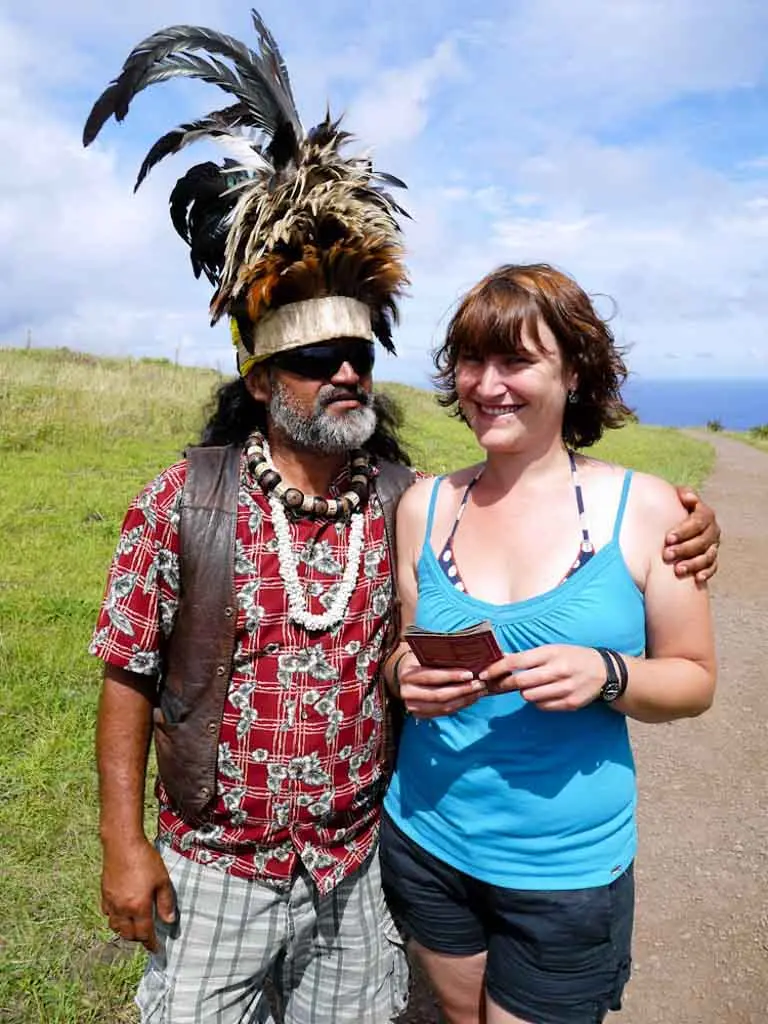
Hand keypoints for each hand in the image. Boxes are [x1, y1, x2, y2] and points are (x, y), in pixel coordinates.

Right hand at [101, 838, 175, 952]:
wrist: (122, 843)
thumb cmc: (145, 859)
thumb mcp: (162, 880)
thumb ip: (165, 902)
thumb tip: (169, 920)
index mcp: (138, 907)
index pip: (145, 934)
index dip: (151, 944)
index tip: (156, 949)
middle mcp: (122, 909)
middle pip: (128, 934)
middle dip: (138, 939)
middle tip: (147, 937)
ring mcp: (111, 902)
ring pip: (116, 927)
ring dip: (125, 931)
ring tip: (134, 927)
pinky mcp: (104, 893)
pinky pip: (108, 914)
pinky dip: (115, 919)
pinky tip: (122, 912)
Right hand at [398, 651, 485, 718]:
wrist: (405, 674)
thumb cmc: (419, 661)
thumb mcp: (424, 656)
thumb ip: (439, 659)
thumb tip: (466, 659)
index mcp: (407, 675)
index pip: (431, 677)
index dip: (451, 676)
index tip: (470, 674)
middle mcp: (406, 693)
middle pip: (439, 695)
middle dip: (462, 690)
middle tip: (479, 684)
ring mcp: (412, 706)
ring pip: (443, 707)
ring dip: (464, 700)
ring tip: (479, 691)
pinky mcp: (420, 715)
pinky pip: (444, 713)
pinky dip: (460, 706)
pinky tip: (471, 698)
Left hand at [479, 645, 605, 710]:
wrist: (604, 671)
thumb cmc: (572, 657)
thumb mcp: (551, 649)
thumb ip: (526, 656)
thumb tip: (500, 657)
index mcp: (551, 653)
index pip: (517, 661)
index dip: (497, 669)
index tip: (484, 674)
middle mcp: (558, 671)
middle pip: (520, 682)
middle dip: (504, 684)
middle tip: (497, 685)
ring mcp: (565, 689)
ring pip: (529, 697)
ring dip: (524, 693)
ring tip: (529, 686)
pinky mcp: (570, 703)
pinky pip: (542, 706)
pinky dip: (537, 701)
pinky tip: (544, 694)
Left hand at [666, 488, 720, 582]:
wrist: (673, 524)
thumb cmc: (671, 509)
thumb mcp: (674, 498)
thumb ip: (681, 494)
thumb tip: (687, 496)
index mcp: (705, 514)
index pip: (699, 521)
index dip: (684, 530)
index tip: (668, 538)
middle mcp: (712, 530)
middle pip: (703, 541)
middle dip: (685, 549)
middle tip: (666, 555)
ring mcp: (713, 546)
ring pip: (708, 556)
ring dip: (693, 564)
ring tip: (677, 570)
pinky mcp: (711, 559)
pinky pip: (712, 567)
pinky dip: (705, 573)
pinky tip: (696, 578)